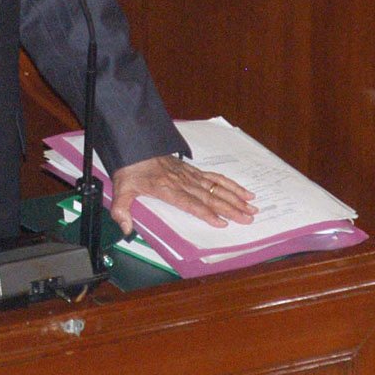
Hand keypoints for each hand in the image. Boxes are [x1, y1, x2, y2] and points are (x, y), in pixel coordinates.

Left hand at [109, 155, 256, 236]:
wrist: (135, 146)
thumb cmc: (131, 169)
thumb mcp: (122, 189)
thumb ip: (122, 210)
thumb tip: (124, 229)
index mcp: (167, 189)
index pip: (190, 203)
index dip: (206, 213)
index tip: (222, 222)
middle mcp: (182, 182)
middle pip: (210, 197)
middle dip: (230, 208)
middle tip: (248, 218)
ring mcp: (190, 176)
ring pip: (216, 188)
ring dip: (235, 198)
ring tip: (252, 207)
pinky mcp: (193, 171)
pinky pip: (215, 178)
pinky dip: (230, 185)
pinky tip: (243, 191)